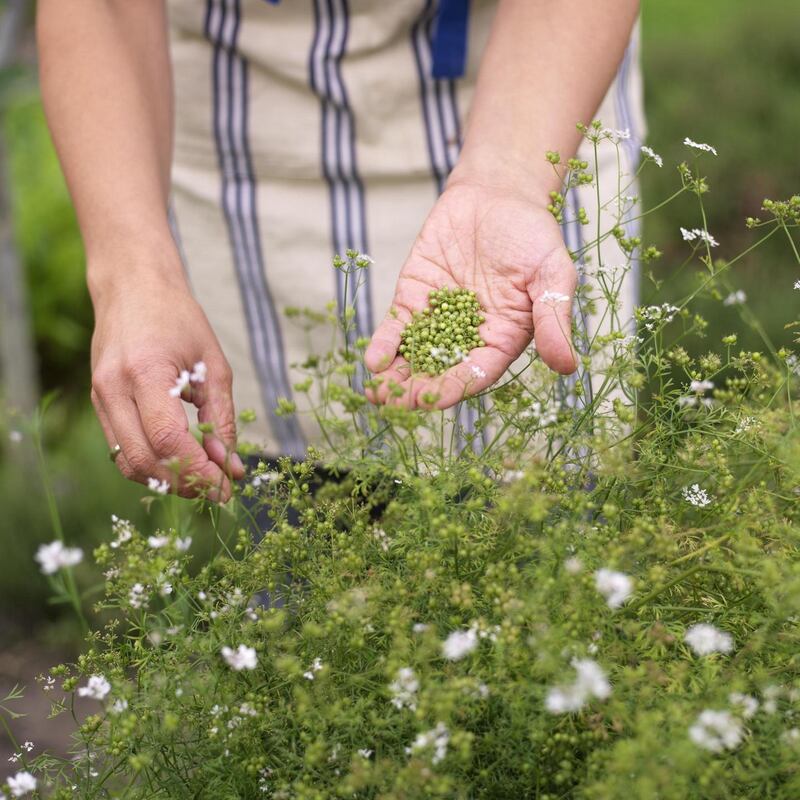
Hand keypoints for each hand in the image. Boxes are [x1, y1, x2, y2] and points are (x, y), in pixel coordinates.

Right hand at [89, 265, 243, 500]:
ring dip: (167, 480)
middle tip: (217, 489)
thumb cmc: (179, 320)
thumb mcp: (212, 365)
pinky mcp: (98, 403)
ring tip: (201, 479)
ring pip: (128, 462)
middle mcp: (114, 388)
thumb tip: (231, 467)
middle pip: (144, 460)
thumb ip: (222, 418)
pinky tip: (179, 462)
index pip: (168, 439)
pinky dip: (151, 465)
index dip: (199, 471)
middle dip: (184, 483)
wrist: (131, 287)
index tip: (227, 487)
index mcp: (145, 372)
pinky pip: (121, 449)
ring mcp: (100, 397)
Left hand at [364, 178, 577, 408]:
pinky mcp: (414, 298)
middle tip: (394, 405)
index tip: (431, 399)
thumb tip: (567, 367)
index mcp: (502, 340)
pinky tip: (372, 359)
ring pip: (413, 356)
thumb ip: (554, 319)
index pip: (475, 373)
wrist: (499, 193)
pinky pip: (397, 327)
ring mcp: (437, 319)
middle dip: (416, 390)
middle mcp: (468, 337)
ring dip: (395, 377)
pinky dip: (384, 343)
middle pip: (439, 371)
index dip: (453, 387)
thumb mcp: (553, 274)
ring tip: (376, 393)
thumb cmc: (533, 235)